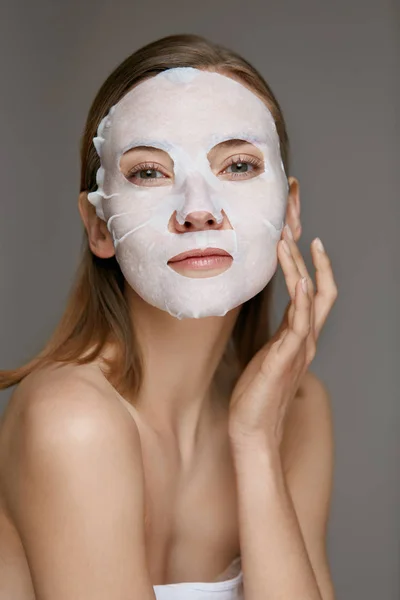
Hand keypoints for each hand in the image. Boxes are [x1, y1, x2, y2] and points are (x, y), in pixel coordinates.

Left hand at [228, 225, 337, 447]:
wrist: (253, 430)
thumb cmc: (256, 394)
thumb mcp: (268, 355)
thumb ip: (278, 335)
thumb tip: (276, 317)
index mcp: (299, 338)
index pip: (313, 295)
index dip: (311, 267)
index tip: (302, 241)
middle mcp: (305, 340)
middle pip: (319, 292)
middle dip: (309, 260)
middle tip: (296, 231)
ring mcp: (299, 350)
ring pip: (309, 301)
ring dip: (299, 270)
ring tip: (288, 243)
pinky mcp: (286, 359)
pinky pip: (299, 326)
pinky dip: (301, 302)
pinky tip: (299, 281)